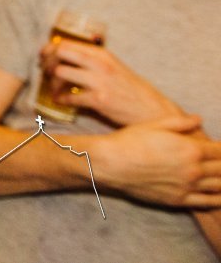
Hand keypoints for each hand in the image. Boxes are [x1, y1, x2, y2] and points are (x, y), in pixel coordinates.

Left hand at [40, 39, 184, 126]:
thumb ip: (93, 60)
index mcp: (102, 54)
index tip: (43, 57)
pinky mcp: (99, 100)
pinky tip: (60, 101)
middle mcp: (100, 64)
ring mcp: (99, 81)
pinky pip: (69, 97)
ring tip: (55, 89)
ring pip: (61, 73)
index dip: (49, 49)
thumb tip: (65, 55)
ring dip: (52, 82)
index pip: (66, 44)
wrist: (152, 110)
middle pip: (60, 53)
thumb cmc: (131, 89)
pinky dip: (61, 99)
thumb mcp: (113, 67)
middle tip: (46, 72)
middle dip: (47, 62)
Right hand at [96, 114, 220, 207]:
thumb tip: (198, 119)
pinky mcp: (178, 200)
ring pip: (220, 186)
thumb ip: (179, 122)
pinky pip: (208, 202)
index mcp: (190, 148)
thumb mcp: (154, 125)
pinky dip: (218, 199)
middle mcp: (193, 169)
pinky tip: (220, 195)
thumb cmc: (130, 140)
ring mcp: (187, 186)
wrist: (111, 163)